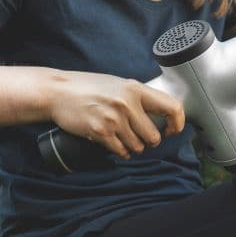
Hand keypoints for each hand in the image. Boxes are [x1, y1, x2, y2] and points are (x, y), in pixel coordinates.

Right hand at [46, 70, 184, 158]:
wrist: (57, 91)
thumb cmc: (88, 87)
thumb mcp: (118, 84)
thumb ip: (138, 97)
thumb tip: (161, 114)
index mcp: (135, 88)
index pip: (172, 107)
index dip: (177, 123)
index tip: (172, 130)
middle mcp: (127, 103)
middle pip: (154, 136)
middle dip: (149, 141)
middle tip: (140, 137)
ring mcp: (114, 118)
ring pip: (139, 147)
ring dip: (133, 147)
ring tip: (123, 138)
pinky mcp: (101, 132)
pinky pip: (122, 151)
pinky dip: (121, 152)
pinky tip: (116, 144)